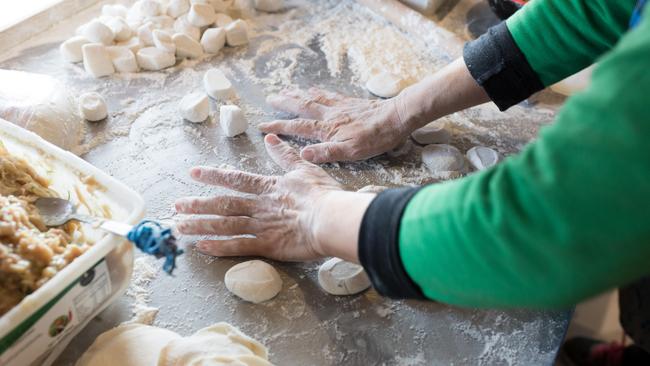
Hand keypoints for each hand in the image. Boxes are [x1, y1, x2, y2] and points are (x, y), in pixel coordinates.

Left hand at [174, 134, 345, 260]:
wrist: (332, 218)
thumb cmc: (323, 194)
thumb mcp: (304, 168)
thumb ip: (285, 154)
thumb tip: (270, 137)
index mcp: (268, 187)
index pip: (235, 179)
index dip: (213, 175)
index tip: (193, 173)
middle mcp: (259, 206)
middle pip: (222, 204)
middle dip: (197, 204)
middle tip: (176, 206)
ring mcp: (261, 226)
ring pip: (224, 224)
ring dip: (200, 225)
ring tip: (179, 227)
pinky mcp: (267, 245)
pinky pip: (238, 245)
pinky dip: (219, 247)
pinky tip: (202, 247)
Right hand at [259, 88, 413, 163]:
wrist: (397, 117)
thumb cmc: (376, 138)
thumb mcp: (351, 152)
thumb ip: (326, 153)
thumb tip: (302, 155)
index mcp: (327, 129)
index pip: (298, 128)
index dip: (279, 127)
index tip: (262, 126)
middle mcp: (330, 115)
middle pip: (302, 106)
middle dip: (284, 103)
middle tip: (270, 98)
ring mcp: (340, 106)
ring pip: (313, 98)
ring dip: (298, 94)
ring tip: (286, 89)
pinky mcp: (351, 102)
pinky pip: (328, 94)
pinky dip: (317, 91)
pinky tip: (314, 90)